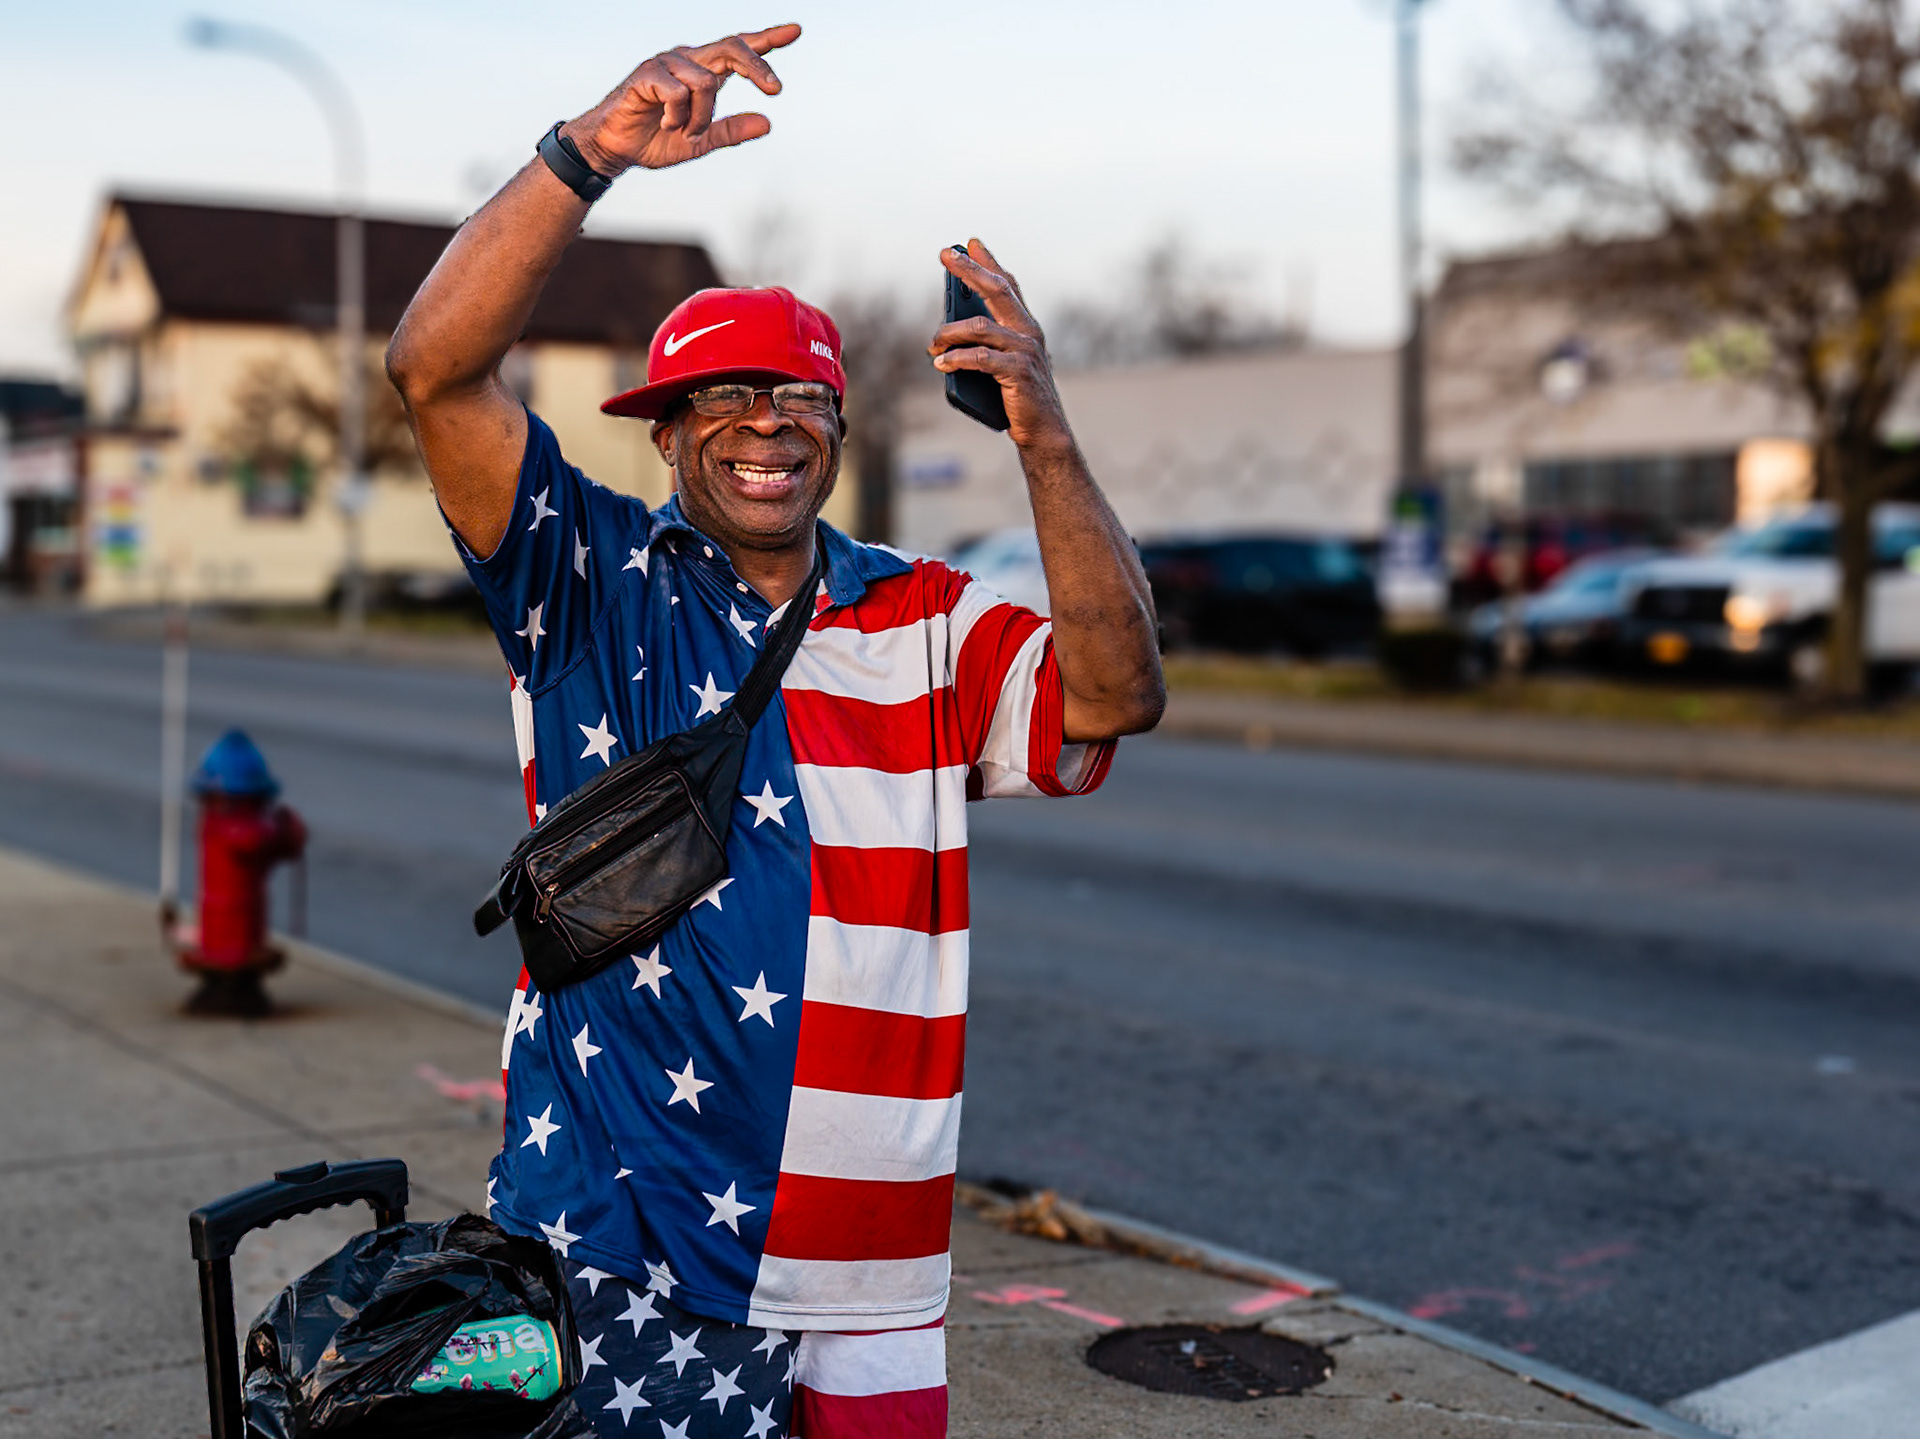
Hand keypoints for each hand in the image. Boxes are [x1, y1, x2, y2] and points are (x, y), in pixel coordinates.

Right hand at [562, 25, 799, 174]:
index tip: (796, 31)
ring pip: (707, 83)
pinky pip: (679, 92)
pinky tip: (667, 125)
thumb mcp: (701, 141)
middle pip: (732, 48)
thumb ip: (732, 131)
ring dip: (701, 118)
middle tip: (775, 89)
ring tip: (684, 132)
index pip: (739, 49)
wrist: (616, 149)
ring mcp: (667, 63)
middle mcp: (688, 60)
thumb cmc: (656, 139)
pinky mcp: (647, 73)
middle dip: (758, 65)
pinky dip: (679, 117)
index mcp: (704, 72)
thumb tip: (769, 123)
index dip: (768, 39)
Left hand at [931, 241, 1071, 451]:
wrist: (1044, 432)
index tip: (969, 243)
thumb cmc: (1019, 399)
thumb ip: (984, 345)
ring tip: (932, 346)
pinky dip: (956, 360)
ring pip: (978, 327)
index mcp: (1026, 327)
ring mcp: (1025, 351)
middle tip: (946, 254)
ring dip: (948, 334)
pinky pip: (979, 358)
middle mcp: (1028, 332)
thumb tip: (948, 332)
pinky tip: (940, 364)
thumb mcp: (1002, 365)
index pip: (1007, 286)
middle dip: (969, 269)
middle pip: (996, 290)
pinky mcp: (1018, 372)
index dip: (989, 262)